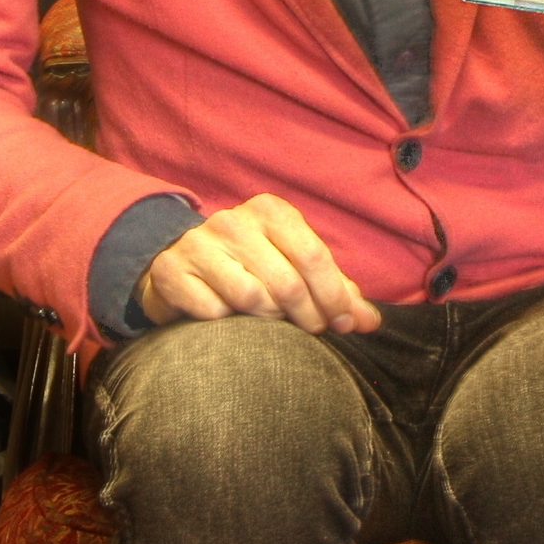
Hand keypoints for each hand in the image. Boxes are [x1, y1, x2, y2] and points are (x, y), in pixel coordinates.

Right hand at [135, 194, 381, 333]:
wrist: (177, 264)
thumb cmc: (250, 267)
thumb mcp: (293, 266)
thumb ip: (335, 290)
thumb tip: (371, 321)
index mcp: (271, 211)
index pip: (314, 257)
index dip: (335, 297)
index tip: (345, 324)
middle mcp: (234, 220)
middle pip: (288, 283)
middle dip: (309, 317)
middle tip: (313, 332)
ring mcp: (198, 244)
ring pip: (252, 298)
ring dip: (267, 321)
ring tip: (269, 321)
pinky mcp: (172, 272)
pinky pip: (214, 312)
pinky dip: (227, 325)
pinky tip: (228, 320)